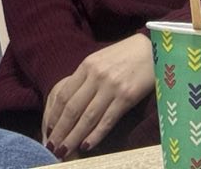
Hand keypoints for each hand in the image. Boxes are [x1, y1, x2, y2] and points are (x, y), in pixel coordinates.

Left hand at [40, 33, 151, 158]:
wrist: (151, 48)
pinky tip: (86, 145)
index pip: (64, 94)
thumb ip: (85, 78)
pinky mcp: (127, 97)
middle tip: (52, 147)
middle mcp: (96, 76)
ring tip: (65, 151)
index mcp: (87, 65)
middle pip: (73, 109)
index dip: (54, 114)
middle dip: (60, 131)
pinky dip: (95, 135)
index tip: (48, 129)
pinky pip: (107, 120)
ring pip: (88, 118)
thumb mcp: (99, 60)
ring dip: (74, 137)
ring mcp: (112, 87)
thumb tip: (69, 102)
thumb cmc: (124, 55)